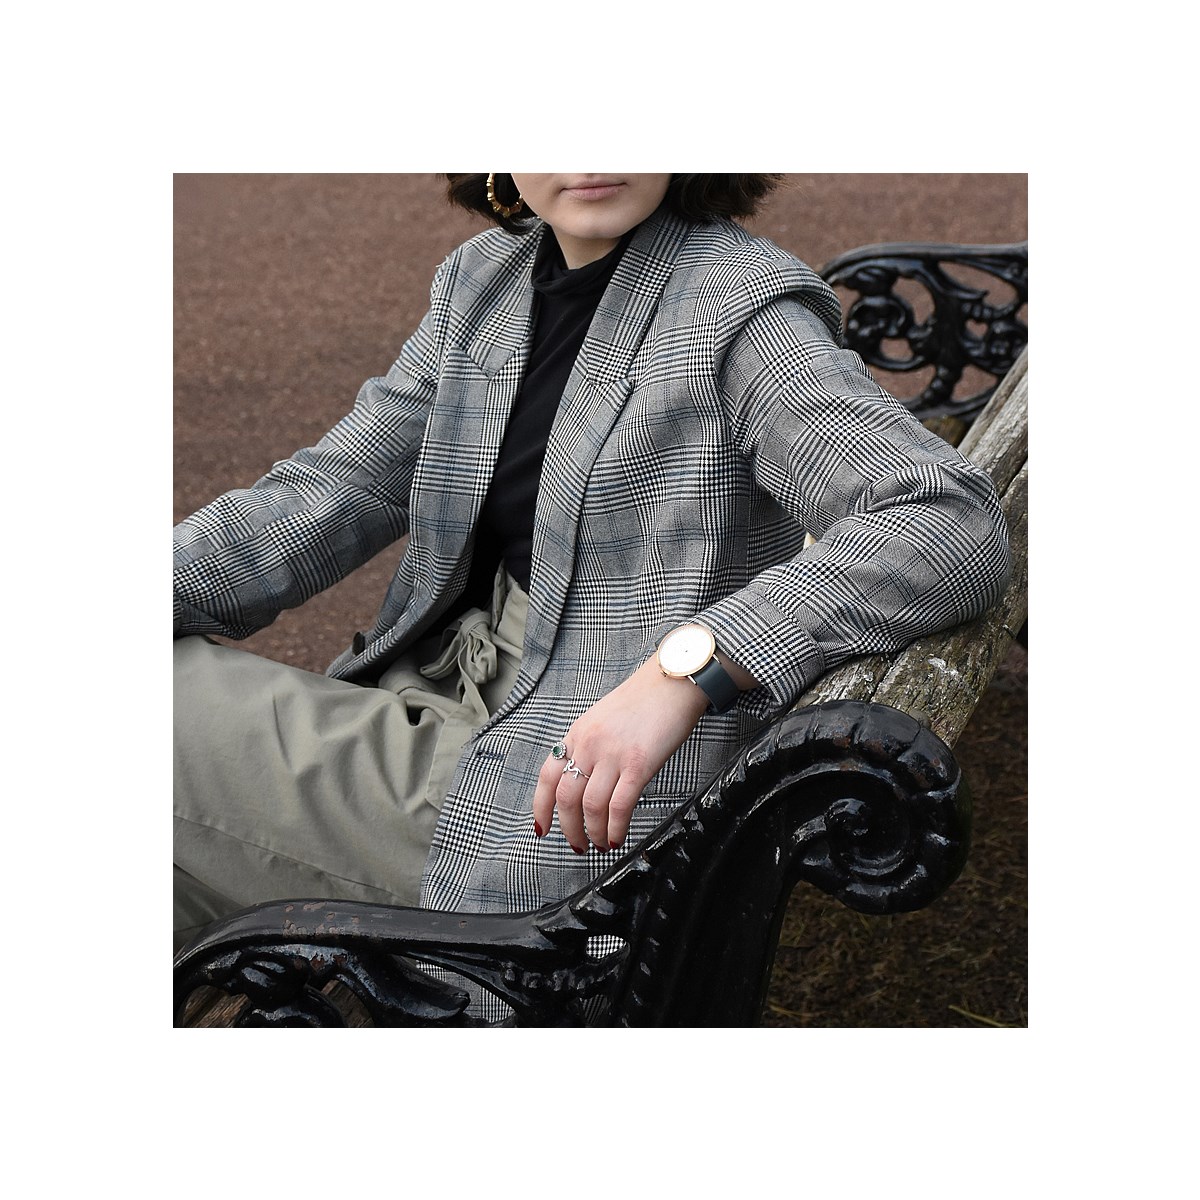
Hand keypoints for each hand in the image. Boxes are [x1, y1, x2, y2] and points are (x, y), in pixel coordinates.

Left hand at [532, 656, 710, 853]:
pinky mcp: (639, 763)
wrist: (673, 682)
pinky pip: (619, 805)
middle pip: (566, 798)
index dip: (541, 807)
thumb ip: (590, 746)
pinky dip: (615, 828)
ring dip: (594, 833)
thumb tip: (586, 780)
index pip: (547, 776)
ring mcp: (612, 754)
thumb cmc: (644, 700)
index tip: (543, 828)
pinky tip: (617, 837)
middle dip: (569, 829)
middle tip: (578, 845)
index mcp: (577, 733)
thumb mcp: (603, 718)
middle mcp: (589, 744)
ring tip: (600, 844)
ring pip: (591, 806)